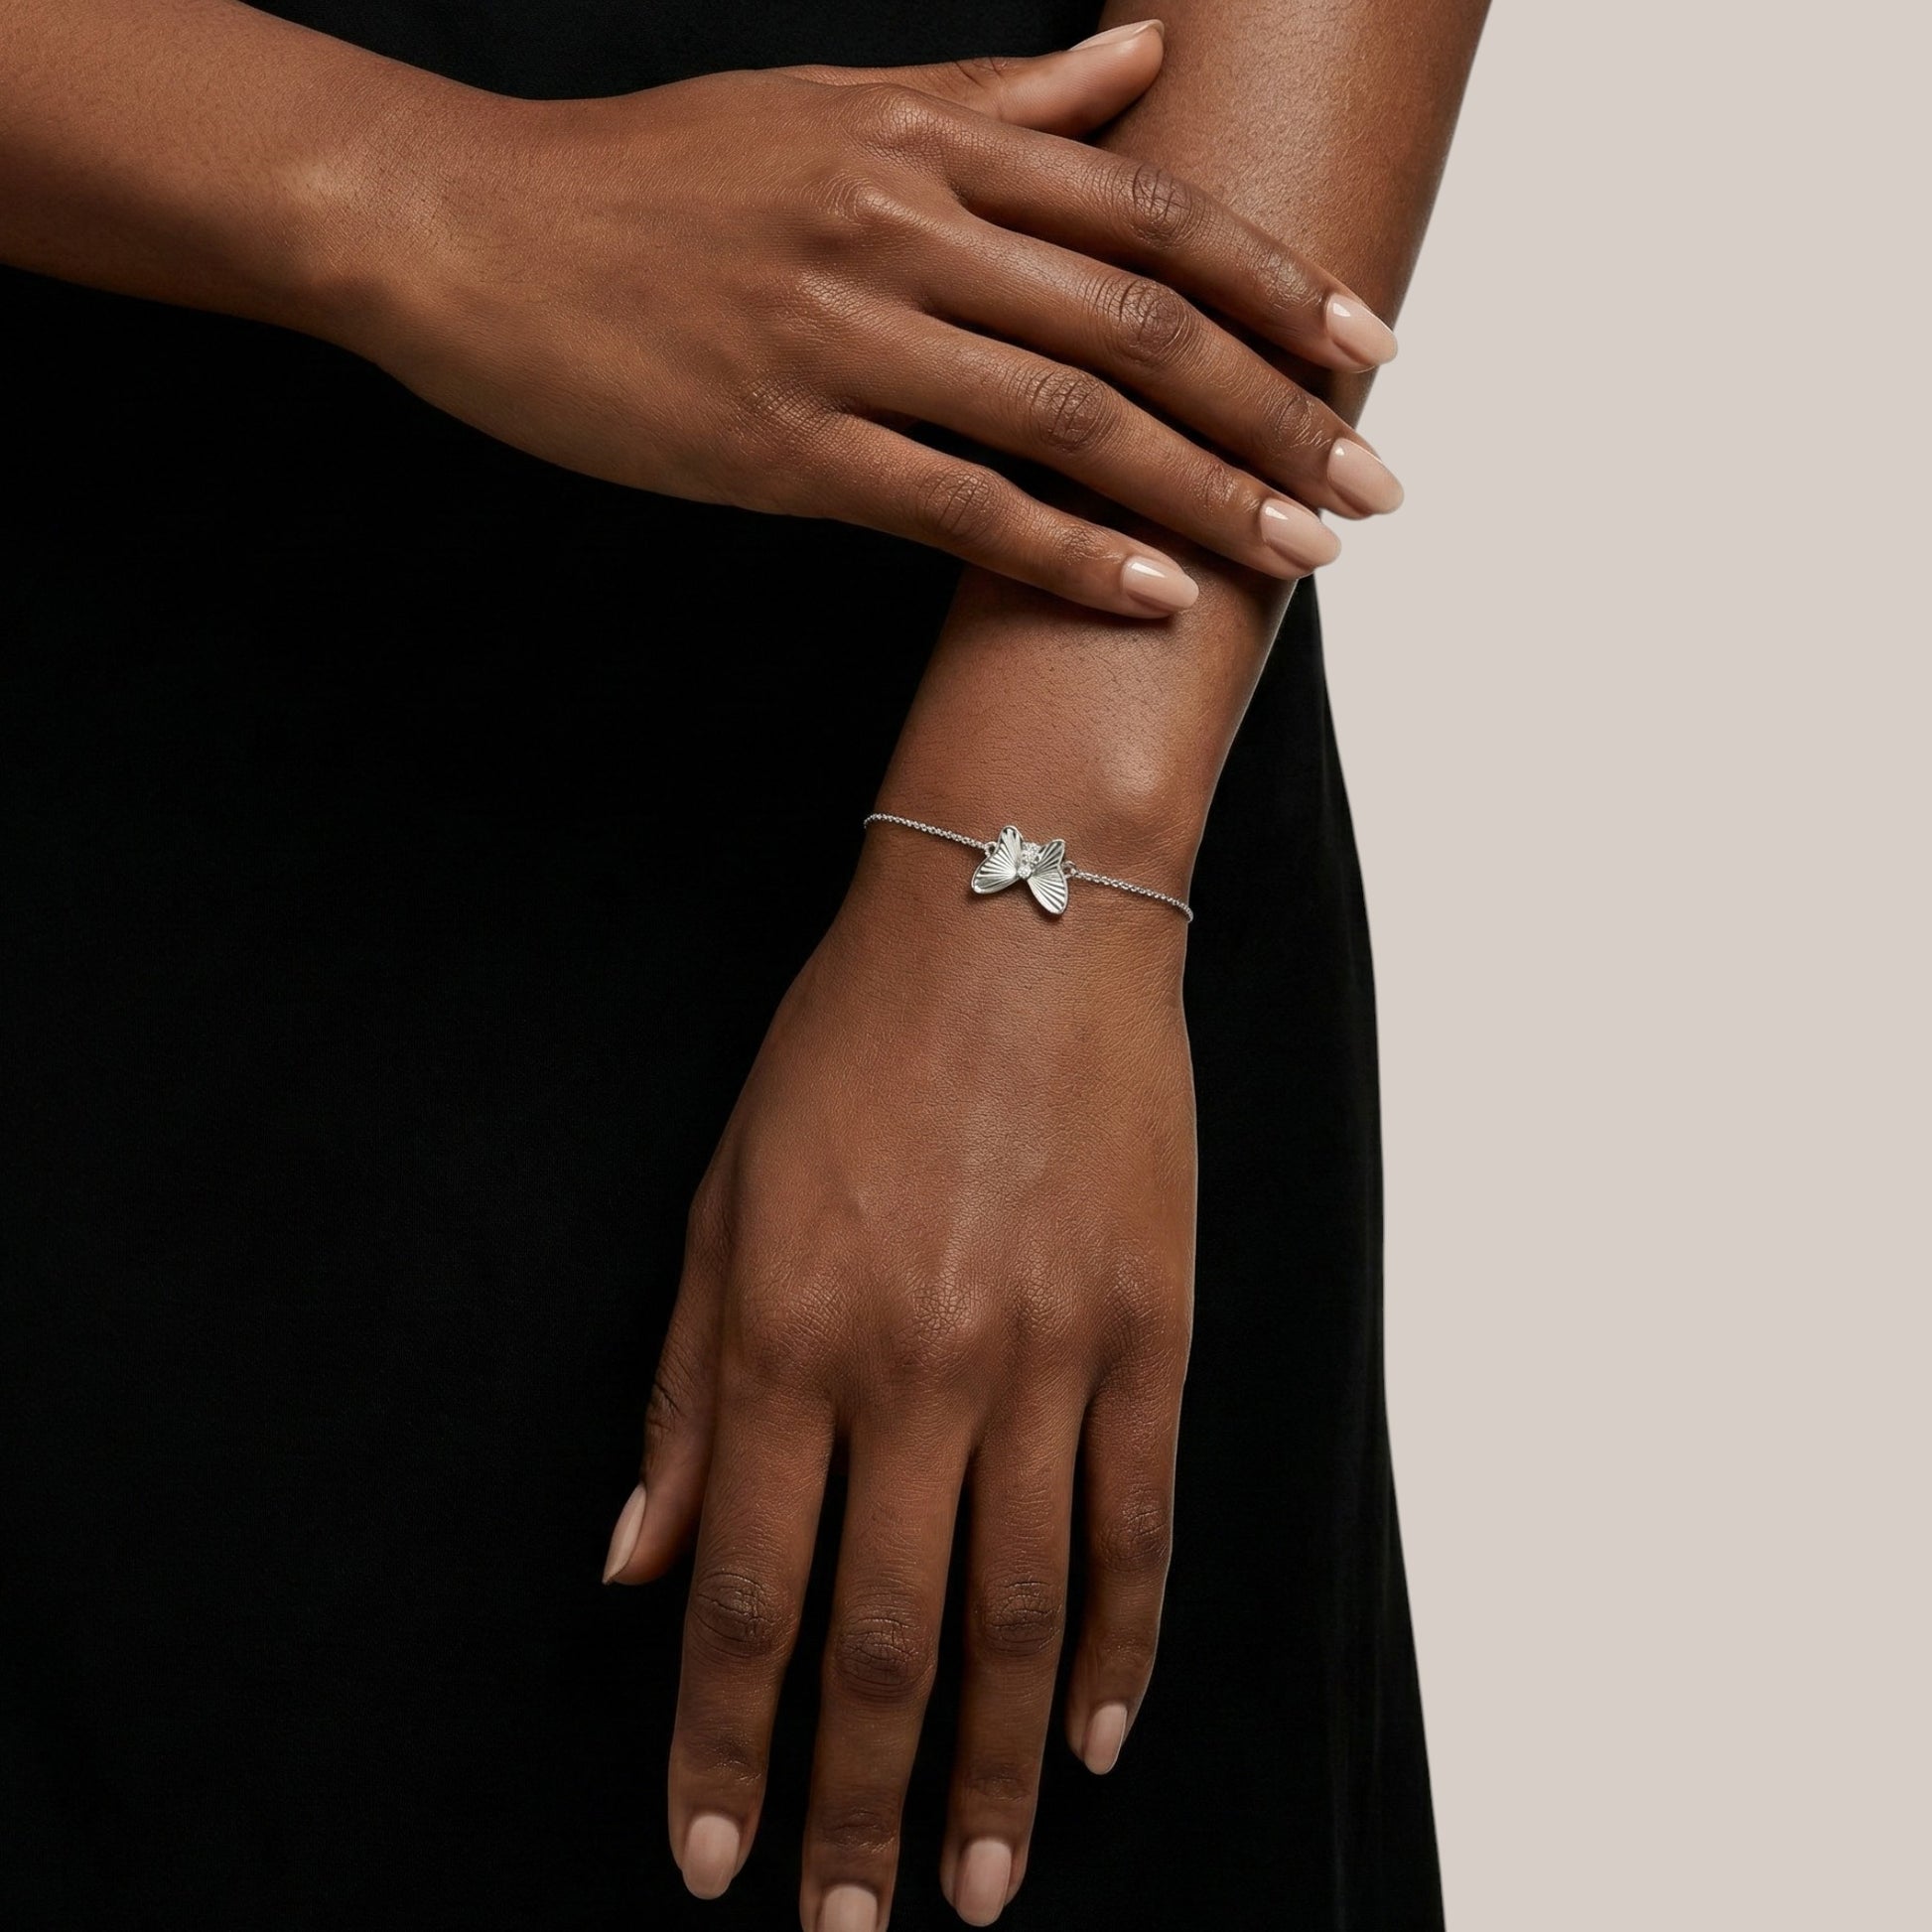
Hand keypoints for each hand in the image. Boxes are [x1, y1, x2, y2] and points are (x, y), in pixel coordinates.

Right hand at [340, 23, 1400, 616]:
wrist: (471, 230)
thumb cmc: (653, 177)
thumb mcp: (829, 108)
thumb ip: (997, 101)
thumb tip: (1137, 62)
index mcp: (925, 137)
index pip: (1149, 205)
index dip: (1275, 283)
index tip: (1367, 350)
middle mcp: (904, 223)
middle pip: (1139, 319)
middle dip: (1274, 410)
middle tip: (1371, 486)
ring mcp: (844, 335)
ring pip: (1069, 416)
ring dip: (1202, 491)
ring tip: (1300, 552)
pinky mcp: (783, 443)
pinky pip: (956, 505)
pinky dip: (1065, 554)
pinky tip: (1151, 595)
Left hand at [603, 832, 1195, 1928]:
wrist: (1016, 920)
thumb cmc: (851, 1046)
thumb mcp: (724, 1197)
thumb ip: (683, 1388)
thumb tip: (636, 1560)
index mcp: (789, 1335)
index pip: (745, 1594)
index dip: (723, 1745)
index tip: (712, 1858)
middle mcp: (918, 1369)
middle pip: (881, 1638)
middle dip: (854, 1804)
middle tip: (846, 1926)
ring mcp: (1047, 1356)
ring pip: (1020, 1611)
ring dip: (997, 1767)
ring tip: (983, 1883)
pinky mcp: (1150, 1332)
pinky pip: (1138, 1522)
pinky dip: (1121, 1644)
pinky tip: (1101, 1732)